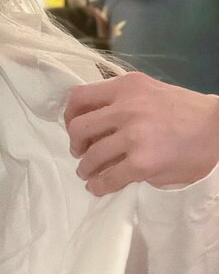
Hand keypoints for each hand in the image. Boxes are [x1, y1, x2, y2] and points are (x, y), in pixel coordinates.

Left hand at [64, 71, 218, 195]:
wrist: (217, 130)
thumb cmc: (184, 112)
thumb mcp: (149, 92)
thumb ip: (120, 101)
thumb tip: (89, 120)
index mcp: (127, 86)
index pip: (79, 97)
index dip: (69, 116)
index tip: (74, 129)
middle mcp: (127, 107)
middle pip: (78, 128)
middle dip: (76, 144)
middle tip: (82, 153)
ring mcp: (134, 136)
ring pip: (90, 157)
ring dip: (86, 169)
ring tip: (89, 172)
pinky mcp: (141, 163)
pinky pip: (107, 179)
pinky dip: (98, 186)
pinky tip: (99, 187)